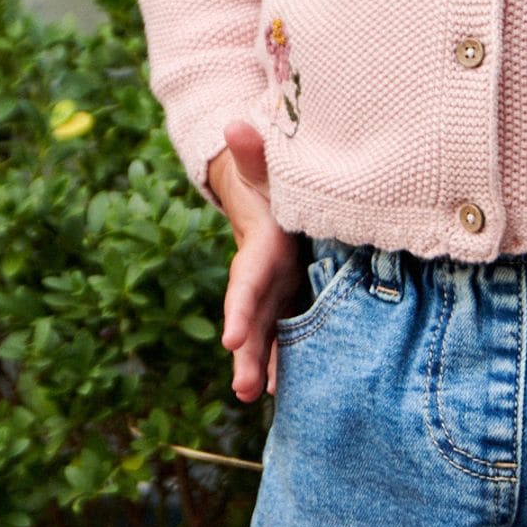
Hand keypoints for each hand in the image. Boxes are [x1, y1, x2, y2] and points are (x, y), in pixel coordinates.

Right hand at [206, 119, 303, 402]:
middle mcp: (265, 275)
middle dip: (247, 355)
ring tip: (261, 399)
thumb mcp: (268, 162)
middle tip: (244, 391)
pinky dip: (291, 359)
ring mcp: (280, 289)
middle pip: (252, 319)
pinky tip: (294, 392)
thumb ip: (256, 151)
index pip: (246, 282)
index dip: (238, 310)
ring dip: (265, 366)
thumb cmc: (274, 173)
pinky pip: (295, 332)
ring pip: (269, 333)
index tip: (228, 341)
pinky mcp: (298, 296)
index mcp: (262, 247)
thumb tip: (236, 127)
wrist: (276, 187)